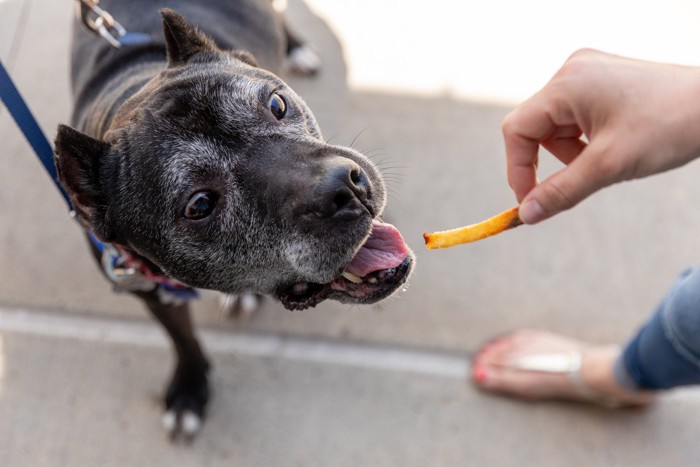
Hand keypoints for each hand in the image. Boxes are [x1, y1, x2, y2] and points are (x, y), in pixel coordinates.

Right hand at [502, 49, 699, 223]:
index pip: (517, 129)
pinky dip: (584, 139)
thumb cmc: (669, 127)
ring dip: (571, 152)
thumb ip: (561, 192)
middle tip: (581, 179)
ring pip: (555, 126)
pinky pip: (574, 116)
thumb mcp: (608, 166)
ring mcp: (587, 73)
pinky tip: (612, 144)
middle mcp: (571, 72)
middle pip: (535, 127)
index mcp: (566, 84)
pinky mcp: (601, 81)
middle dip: (553, 160)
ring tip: (607, 158)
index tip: (530, 201)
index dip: (517, 169)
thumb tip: (525, 216)